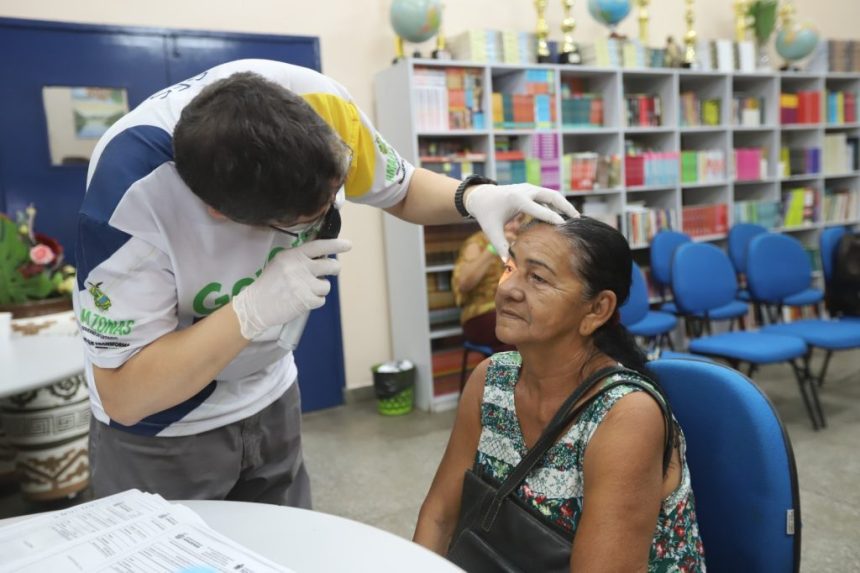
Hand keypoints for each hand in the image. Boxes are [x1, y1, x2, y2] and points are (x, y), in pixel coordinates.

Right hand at [232, 239, 352, 339]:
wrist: (256, 305)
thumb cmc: (269, 283)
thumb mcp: (281, 262)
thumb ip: (300, 257)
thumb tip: (322, 254)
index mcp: (293, 255)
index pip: (319, 246)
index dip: (336, 245)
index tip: (348, 245)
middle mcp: (300, 268)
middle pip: (331, 266)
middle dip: (334, 268)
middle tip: (330, 270)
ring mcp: (304, 285)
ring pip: (327, 285)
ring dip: (320, 289)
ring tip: (306, 290)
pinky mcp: (307, 300)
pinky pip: (321, 300)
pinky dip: (314, 301)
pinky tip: (302, 300)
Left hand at [465, 183, 579, 259]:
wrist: (480, 196)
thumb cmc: (487, 215)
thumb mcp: (491, 231)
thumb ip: (500, 246)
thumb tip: (508, 263)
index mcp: (518, 200)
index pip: (541, 210)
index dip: (554, 218)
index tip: (566, 227)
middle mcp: (526, 190)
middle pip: (552, 197)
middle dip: (566, 207)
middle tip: (578, 219)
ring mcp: (529, 188)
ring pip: (552, 195)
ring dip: (563, 205)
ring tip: (575, 218)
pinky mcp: (531, 189)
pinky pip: (546, 196)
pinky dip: (555, 205)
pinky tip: (562, 215)